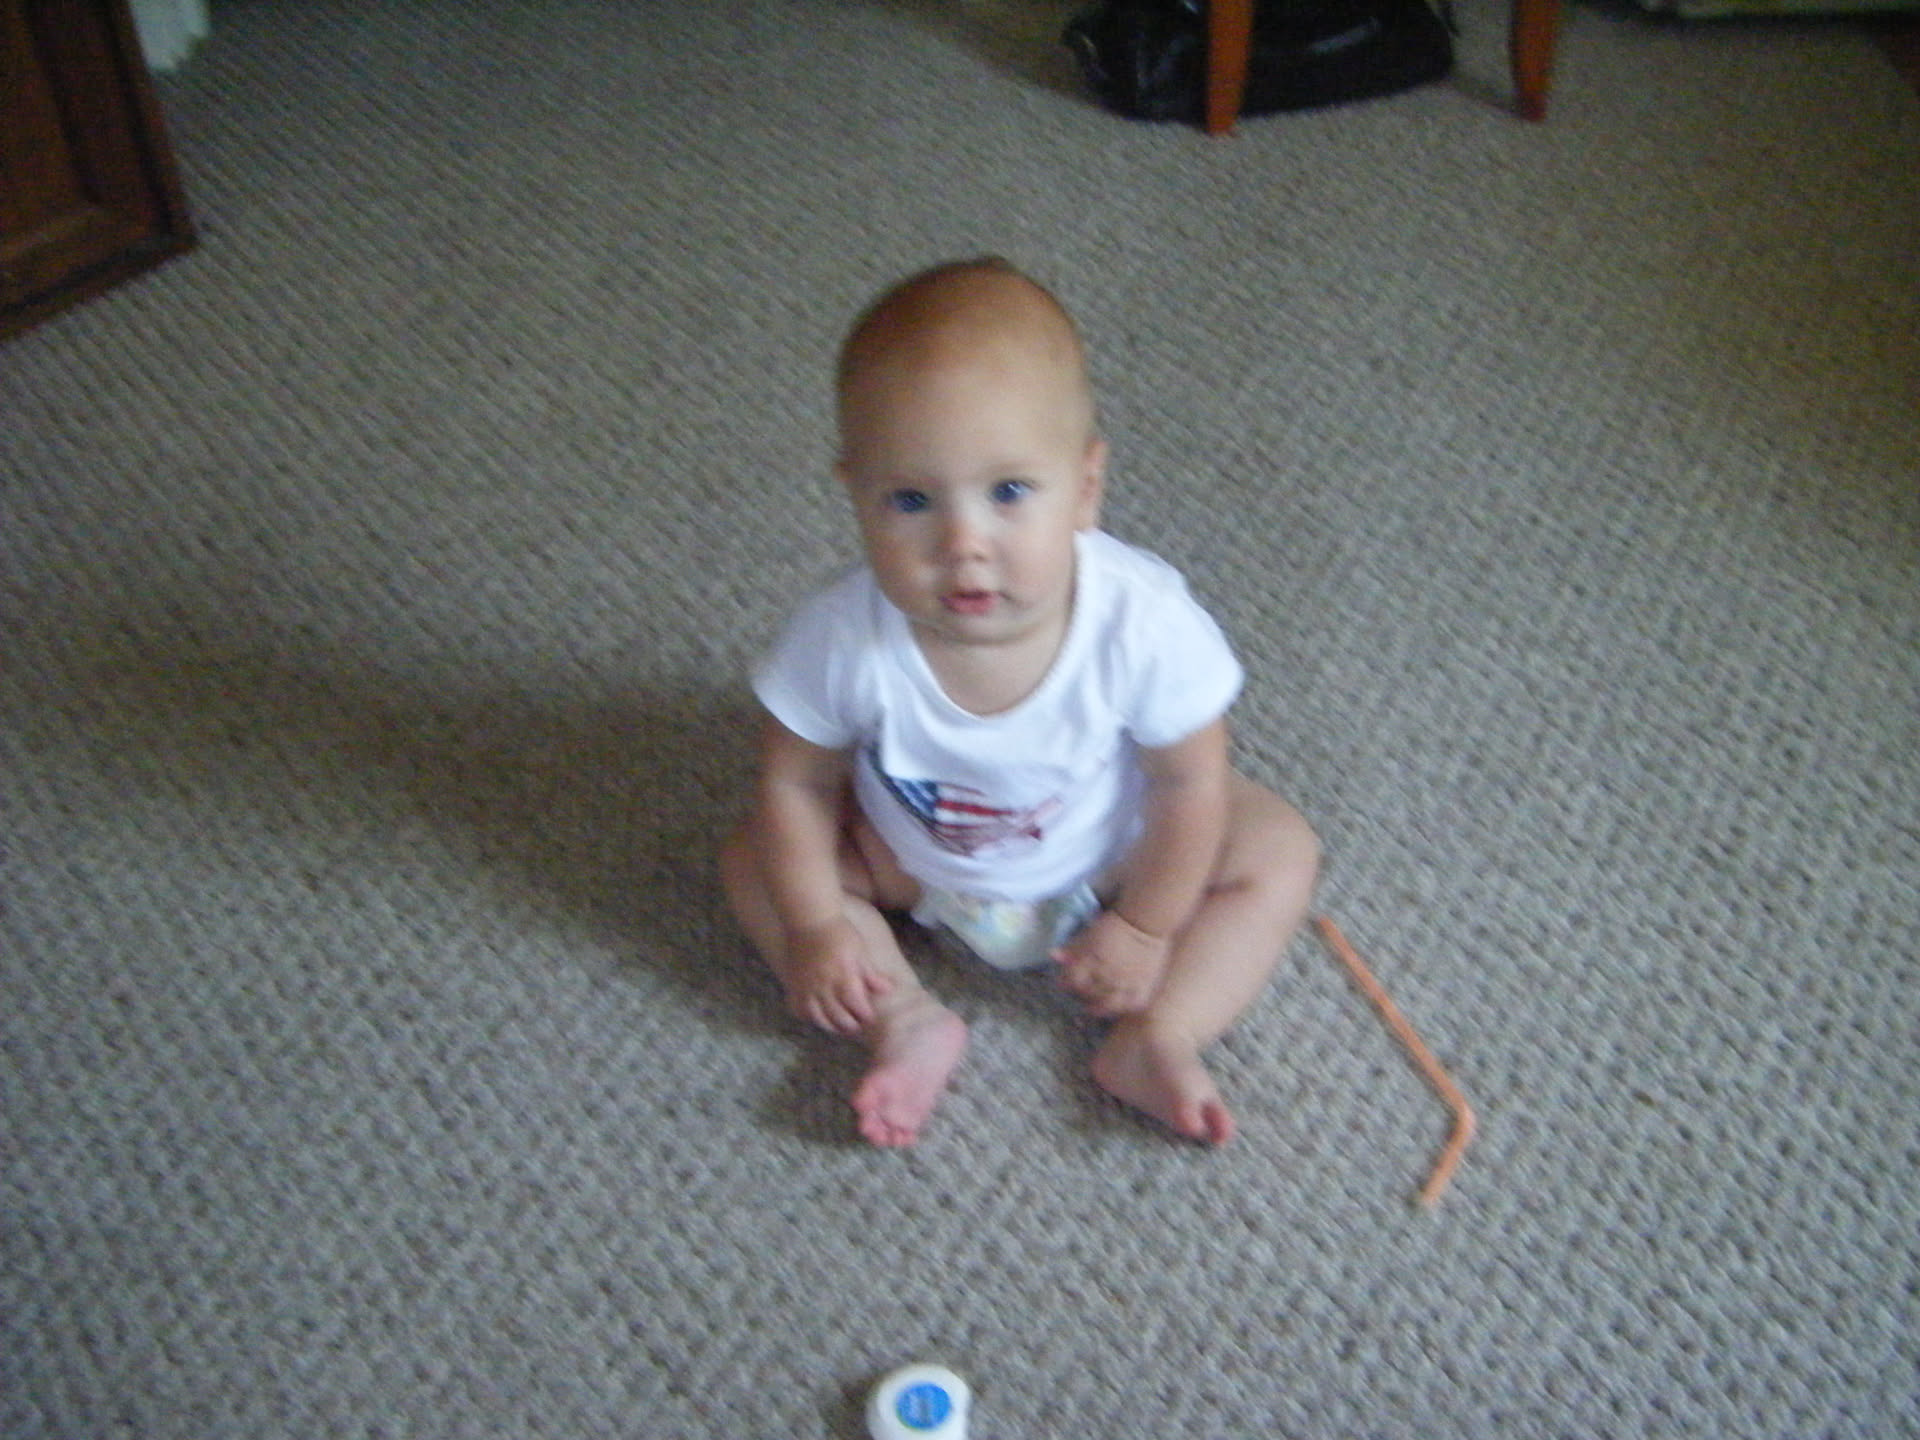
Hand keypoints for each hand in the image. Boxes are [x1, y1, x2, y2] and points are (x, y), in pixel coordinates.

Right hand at [786, 915, 894, 1035]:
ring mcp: (806, 986)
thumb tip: (889, 990)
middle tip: (857, 1025)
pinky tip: (817, 1017)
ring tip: (839, 1027)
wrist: (809, 918)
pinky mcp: (793, 984)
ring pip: (817, 1017)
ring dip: (830, 1026)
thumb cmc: (839, 932)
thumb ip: (871, 974)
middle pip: (837, 1015)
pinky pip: (798, 1008)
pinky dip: (808, 1017)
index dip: (864, 1014)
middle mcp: (824, 984)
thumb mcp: (860, 951)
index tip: (869, 1017)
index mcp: (843, 974)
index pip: (855, 1004)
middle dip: (850, 1025)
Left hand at [1055, 910, 1170, 1017]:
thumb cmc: (1114, 925)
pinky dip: (1120, 1008)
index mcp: (1089, 961)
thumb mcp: (1088, 934)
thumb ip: (1072, 948)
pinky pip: (1128, 1006)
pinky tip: (1116, 1004)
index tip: (1067, 981)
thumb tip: (1054, 957)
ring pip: (1105, 1005)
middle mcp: (1105, 976)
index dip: (1066, 982)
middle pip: (1086, 994)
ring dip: (1097, 1003)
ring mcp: (1124, 985)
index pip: (1070, 982)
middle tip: (1083, 990)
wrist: (1145, 923)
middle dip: (1080, 992)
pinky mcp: (1141, 989)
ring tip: (1096, 1001)